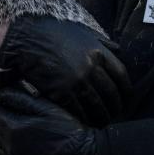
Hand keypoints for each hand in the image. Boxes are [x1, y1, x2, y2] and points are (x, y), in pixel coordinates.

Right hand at [0, 16, 129, 126]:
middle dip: (115, 107)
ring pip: (96, 105)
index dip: (126, 91)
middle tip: (115, 115)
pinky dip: (84, 118)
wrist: (27, 36)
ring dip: (101, 117)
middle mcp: (91, 67)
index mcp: (98, 51)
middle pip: (111, 93)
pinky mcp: (61, 91)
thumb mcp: (82, 32)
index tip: (126, 99)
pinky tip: (85, 122)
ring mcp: (76, 80)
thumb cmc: (53, 32)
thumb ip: (101, 42)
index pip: (121, 76)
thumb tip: (119, 50)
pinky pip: (78, 110)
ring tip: (102, 122)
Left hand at [0, 86, 97, 154]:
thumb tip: (4, 91)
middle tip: (8, 104)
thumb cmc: (69, 131)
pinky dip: (9, 141)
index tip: (2, 94)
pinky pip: (8, 151)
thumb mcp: (47, 108)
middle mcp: (11, 147)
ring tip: (15, 118)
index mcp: (14, 130)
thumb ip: (23, 98)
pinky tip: (23, 135)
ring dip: (1, 128)